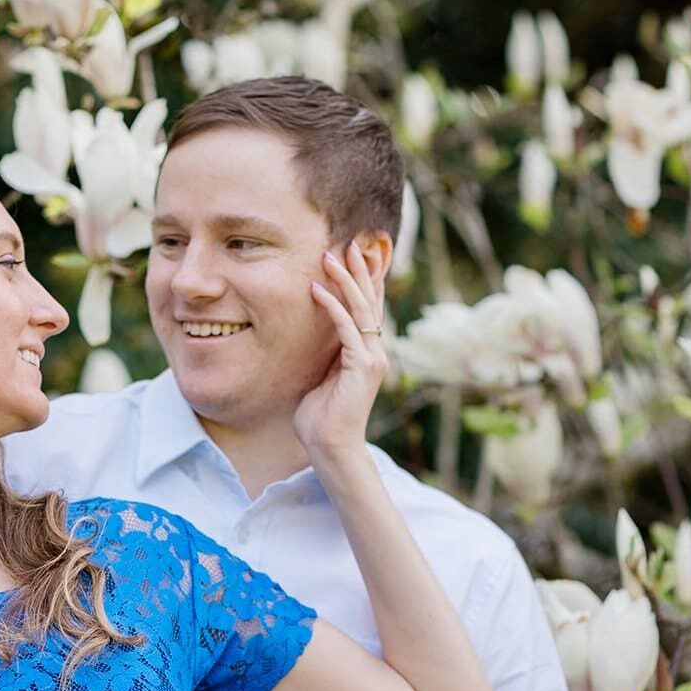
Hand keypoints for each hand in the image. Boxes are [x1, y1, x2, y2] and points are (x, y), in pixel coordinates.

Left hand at [293, 240, 388, 458]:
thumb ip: (327, 353)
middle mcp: (375, 352)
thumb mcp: (323, 376)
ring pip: (361, 309)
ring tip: (332, 255)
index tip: (358, 255)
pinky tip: (318, 289)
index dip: (366, 281)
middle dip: (361, 271)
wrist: (332, 446)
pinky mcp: (361, 367)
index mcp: (367, 352)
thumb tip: (314, 332)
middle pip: (370, 301)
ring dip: (346, 280)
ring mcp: (371, 358)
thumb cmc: (322, 416)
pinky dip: (332, 307)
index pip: (369, 309)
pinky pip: (346, 329)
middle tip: (350, 244)